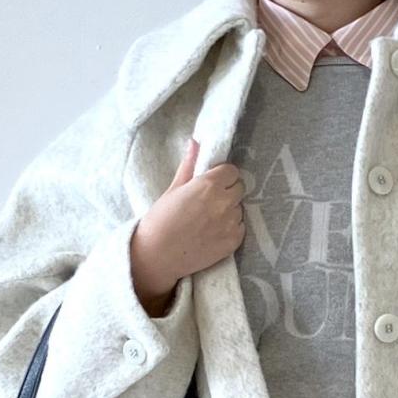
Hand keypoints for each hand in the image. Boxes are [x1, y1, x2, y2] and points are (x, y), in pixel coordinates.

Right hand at [130, 135, 246, 312]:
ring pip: (239, 208)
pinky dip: (231, 228)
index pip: (232, 171)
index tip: (212, 183)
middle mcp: (224, 202)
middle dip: (228, 191)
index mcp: (209, 184)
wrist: (158, 255)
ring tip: (209, 219)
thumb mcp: (173, 189)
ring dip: (229, 210)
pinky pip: (240, 227)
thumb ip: (189, 165)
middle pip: (239, 188)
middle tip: (210, 201)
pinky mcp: (233, 242)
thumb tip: (195, 142)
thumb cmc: (160, 220)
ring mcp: (231, 223)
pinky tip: (213, 232)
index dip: (222, 176)